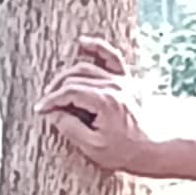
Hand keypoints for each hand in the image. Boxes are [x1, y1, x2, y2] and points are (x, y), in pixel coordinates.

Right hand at [45, 36, 161, 170]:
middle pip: (75, 79)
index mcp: (105, 102)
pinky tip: (82, 43)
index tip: (41, 110)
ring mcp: (122, 81)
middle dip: (56, 90)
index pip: (69, 92)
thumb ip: (70, 127)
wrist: (154, 149)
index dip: (51, 100)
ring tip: (55, 88)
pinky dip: (97, 48)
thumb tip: (54, 113)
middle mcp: (114, 86)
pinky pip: (112, 57)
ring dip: (67, 75)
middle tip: (46, 104)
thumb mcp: (93, 147)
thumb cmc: (126, 152)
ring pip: (87, 67)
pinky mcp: (127, 80)